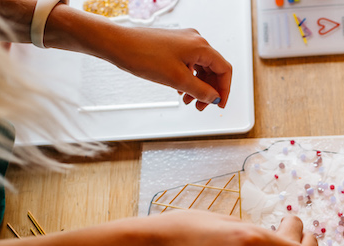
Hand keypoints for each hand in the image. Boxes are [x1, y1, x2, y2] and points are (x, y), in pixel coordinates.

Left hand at [104, 26, 231, 110]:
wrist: (118, 44)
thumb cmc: (144, 56)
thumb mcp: (178, 79)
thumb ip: (201, 91)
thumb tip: (214, 98)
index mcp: (200, 46)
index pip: (224, 69)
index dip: (225, 90)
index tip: (219, 104)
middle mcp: (195, 41)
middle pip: (213, 69)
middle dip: (210, 90)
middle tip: (201, 106)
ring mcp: (183, 42)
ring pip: (200, 68)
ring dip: (198, 86)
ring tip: (189, 100)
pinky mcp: (173, 45)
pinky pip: (189, 64)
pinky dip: (188, 79)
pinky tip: (179, 89)